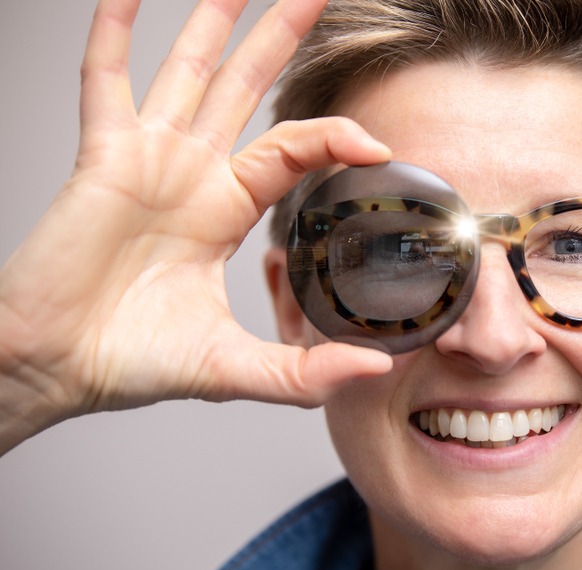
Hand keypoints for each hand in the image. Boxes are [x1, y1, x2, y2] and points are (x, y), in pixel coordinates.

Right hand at [0, 0, 392, 453]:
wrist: (56, 366)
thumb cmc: (132, 361)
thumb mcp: (234, 369)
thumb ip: (303, 373)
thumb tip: (375, 370)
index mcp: (225, 210)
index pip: (291, 150)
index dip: (332, 137)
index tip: (377, 143)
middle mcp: (191, 174)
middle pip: (246, 88)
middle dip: (280, 39)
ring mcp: (145, 159)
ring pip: (188, 71)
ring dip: (215, 19)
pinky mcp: (100, 159)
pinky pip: (104, 81)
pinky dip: (113, 33)